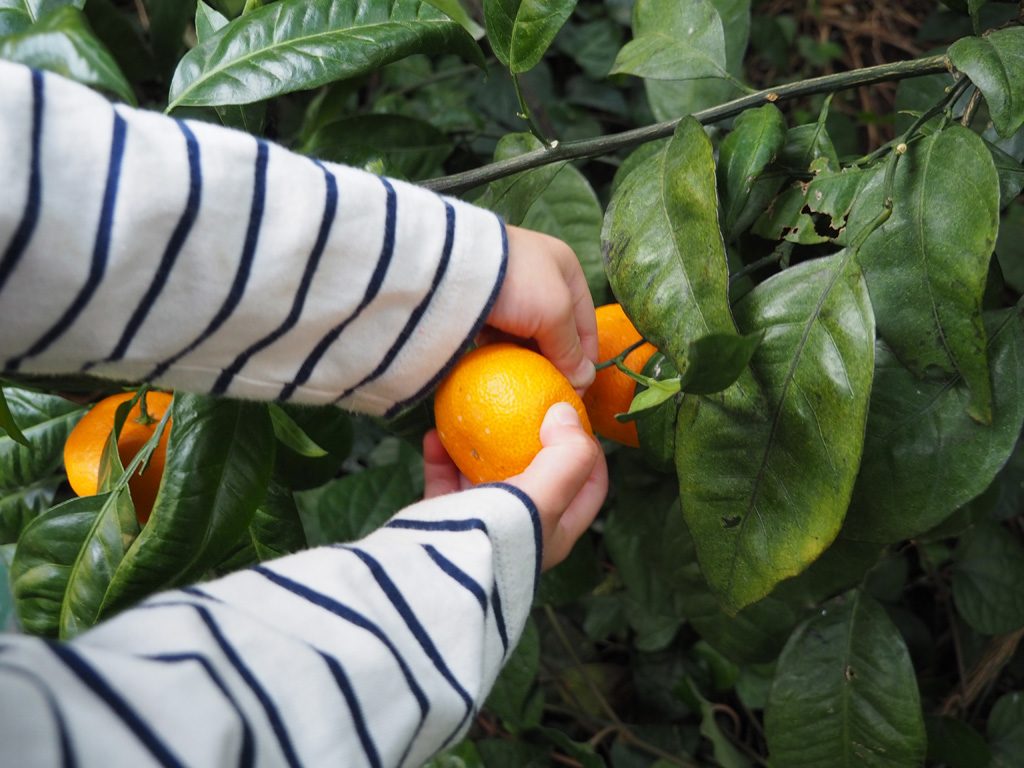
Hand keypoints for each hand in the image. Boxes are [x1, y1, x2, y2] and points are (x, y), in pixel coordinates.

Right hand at [424, 403, 606, 570]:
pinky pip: (444, 482)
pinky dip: (442, 456)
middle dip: (534, 439)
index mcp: (555, 531)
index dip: (591, 451)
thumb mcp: (546, 496)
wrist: (433, 573)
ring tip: (478, 412)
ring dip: (483, 443)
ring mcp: (482, 525)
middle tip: (528, 406)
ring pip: (488, 475)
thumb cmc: (498, 536)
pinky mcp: (444, 521)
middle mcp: (523, 529)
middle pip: (538, 476)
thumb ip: (567, 456)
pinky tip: (434, 433)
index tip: (575, 418)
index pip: (590, 487)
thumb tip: (567, 414)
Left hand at [486, 226, 598, 391]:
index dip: (584, 359)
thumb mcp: (555, 314)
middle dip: (552, 360)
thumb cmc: (518, 283)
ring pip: (525, 334)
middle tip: (547, 389)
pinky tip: (497, 362)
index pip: (586, 323)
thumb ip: (570, 349)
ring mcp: (509, 288)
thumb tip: (584, 381)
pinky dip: (500, 348)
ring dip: (525, 356)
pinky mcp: (482, 301)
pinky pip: (498, 332)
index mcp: (566, 270)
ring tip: (522, 378)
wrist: (456, 265)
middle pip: (555, 330)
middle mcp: (540, 275)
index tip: (577, 391)